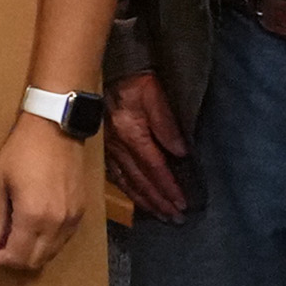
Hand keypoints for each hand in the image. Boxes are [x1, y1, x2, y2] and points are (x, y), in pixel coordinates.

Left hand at [0, 118, 96, 276]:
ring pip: (51, 254)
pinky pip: (63, 241)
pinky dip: (46, 243)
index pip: (17, 257)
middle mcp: (57, 223)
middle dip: (14, 260)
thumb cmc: (20, 152)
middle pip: (35, 262)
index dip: (0, 259)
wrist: (55, 129)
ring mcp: (72, 219)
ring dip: (31, 253)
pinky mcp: (81, 212)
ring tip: (14, 237)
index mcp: (33, 216)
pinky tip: (33, 229)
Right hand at [104, 70, 192, 219]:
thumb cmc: (134, 78)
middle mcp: (118, 145)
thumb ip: (166, 123)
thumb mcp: (154, 94)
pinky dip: (128, 189)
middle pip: (141, 180)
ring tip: (159, 214)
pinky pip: (116, 173)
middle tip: (174, 218)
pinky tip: (136, 196)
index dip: (168, 186)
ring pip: (127, 180)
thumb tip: (180, 153)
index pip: (154, 167)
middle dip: (159, 200)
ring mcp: (109, 147)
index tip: (181, 202)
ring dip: (144, 200)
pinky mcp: (104, 145)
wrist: (105, 68)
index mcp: (132, 133)